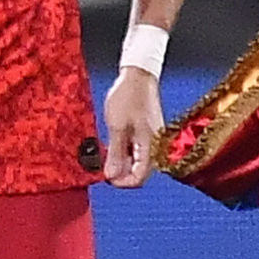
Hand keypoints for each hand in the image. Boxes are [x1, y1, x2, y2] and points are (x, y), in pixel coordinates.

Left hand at [103, 64, 164, 187]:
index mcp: (150, 146)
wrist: (138, 75)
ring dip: (121, 163)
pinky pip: (137, 151)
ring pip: (137, 162)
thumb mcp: (117, 127)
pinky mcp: (147, 133)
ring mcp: (152, 139)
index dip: (122, 183)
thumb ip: (115, 154)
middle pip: (140, 172)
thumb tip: (111, 176)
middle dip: (120, 173)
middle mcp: (155, 146)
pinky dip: (124, 153)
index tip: (106, 178)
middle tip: (103, 167)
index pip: (139, 178)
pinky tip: (112, 146)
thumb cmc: (129, 96)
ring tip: (106, 155)